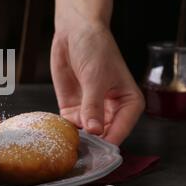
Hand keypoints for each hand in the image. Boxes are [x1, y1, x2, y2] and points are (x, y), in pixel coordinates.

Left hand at [51, 18, 144, 144]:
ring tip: (65, 146)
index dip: (108, 143)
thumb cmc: (96, 49)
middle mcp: (112, 110)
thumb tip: (95, 131)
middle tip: (78, 153)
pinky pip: (69, 125)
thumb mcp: (96, 77)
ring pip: (85, 134)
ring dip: (76, 139)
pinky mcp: (73, 107)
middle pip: (103, 136)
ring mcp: (91, 110)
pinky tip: (56, 134)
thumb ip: (94, 105)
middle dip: (91, 144)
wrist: (75, 32)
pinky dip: (63, 130)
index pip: (120, 131)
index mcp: (129, 103)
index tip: (95, 153)